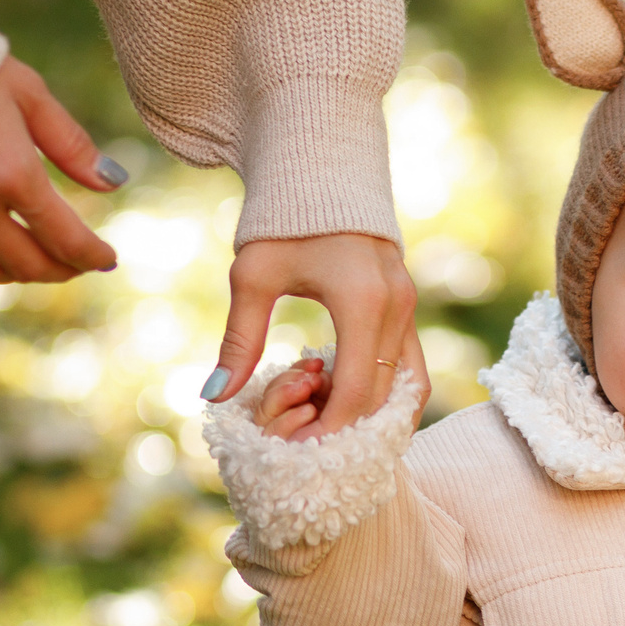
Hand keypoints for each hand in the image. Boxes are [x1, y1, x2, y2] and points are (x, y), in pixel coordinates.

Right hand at [0, 57, 123, 281]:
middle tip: (75, 264)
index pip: (64, 239)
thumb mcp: (28, 94)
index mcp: (10, 170)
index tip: (105, 258)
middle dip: (60, 270)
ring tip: (35, 257)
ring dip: (17, 272)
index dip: (91, 256)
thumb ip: (71, 145)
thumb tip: (112, 183)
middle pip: (27, 265)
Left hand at [204, 233, 423, 439]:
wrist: (321, 173)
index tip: (303, 452)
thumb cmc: (283, 223)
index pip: (357, 390)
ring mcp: (409, 307)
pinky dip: (385, 393)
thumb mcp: (253, 278)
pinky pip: (408, 366)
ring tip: (339, 434)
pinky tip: (350, 404)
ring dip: (377, 416)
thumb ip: (239, 341)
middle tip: (314, 450)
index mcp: (361, 301)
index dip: (332, 430)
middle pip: (386, 395)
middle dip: (352, 429)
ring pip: (408, 385)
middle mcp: (396, 307)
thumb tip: (215, 395)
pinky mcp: (408, 307)